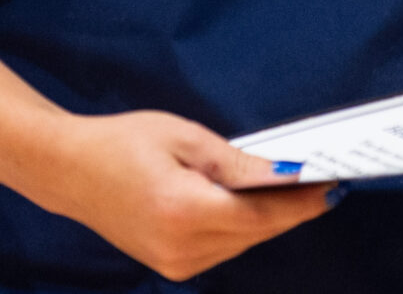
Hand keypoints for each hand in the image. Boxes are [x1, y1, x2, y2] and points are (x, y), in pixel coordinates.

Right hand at [38, 110, 333, 281]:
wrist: (69, 170)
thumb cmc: (123, 142)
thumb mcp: (185, 137)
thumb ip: (237, 162)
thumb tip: (286, 172)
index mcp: (184, 211)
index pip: (261, 213)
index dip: (302, 202)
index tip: (333, 184)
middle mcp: (181, 247)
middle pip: (257, 232)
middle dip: (294, 209)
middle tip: (326, 183)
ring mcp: (174, 263)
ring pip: (243, 243)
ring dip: (271, 219)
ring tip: (300, 191)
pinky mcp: (170, 266)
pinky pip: (223, 248)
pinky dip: (244, 227)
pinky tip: (258, 205)